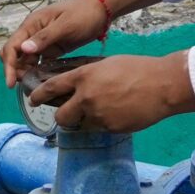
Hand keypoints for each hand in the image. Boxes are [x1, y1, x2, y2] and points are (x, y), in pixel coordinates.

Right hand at [3, 0, 113, 86]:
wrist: (101, 10)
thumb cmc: (83, 13)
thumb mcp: (65, 25)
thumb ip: (44, 37)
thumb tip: (23, 49)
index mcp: (32, 25)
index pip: (12, 47)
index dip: (9, 65)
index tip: (10, 83)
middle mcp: (33, 34)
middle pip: (15, 55)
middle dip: (15, 70)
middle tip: (24, 85)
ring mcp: (42, 42)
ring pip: (26, 61)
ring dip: (26, 72)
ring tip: (33, 87)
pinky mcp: (52, 49)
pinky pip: (39, 63)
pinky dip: (37, 72)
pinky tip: (42, 82)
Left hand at [28, 53, 194, 133]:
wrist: (162, 85)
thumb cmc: (137, 68)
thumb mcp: (107, 64)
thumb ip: (88, 75)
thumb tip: (76, 82)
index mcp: (84, 77)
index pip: (52, 88)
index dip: (39, 95)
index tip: (33, 99)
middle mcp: (87, 98)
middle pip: (61, 117)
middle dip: (61, 117)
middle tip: (66, 114)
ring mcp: (99, 116)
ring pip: (81, 125)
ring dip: (85, 121)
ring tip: (100, 111)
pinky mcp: (111, 128)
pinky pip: (100, 129)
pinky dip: (103, 123)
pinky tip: (116, 113)